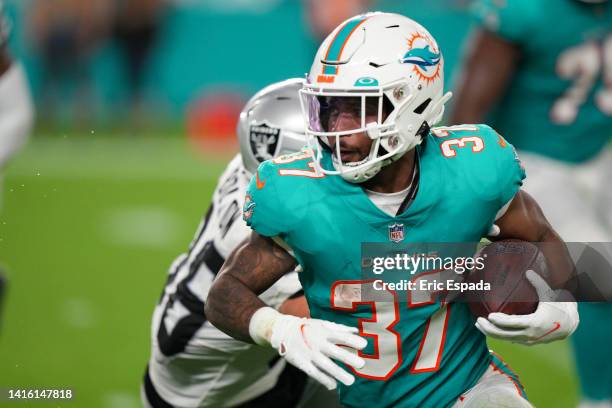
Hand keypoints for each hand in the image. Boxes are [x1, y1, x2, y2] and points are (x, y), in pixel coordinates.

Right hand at [250, 307, 366, 389]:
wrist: (282, 330)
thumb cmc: (307, 327)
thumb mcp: (322, 323)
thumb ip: (339, 328)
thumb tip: (356, 331)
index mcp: (324, 331)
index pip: (340, 336)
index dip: (352, 340)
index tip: (364, 345)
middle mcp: (318, 342)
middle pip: (335, 351)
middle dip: (348, 358)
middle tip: (361, 364)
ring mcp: (310, 354)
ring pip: (325, 365)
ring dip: (338, 373)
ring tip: (350, 381)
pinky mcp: (302, 363)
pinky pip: (314, 373)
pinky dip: (324, 379)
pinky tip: (333, 385)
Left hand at [475, 270, 578, 344]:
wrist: (570, 325)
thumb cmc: (559, 308)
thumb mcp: (549, 294)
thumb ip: (538, 283)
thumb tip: (528, 271)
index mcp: (534, 323)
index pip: (512, 324)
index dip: (499, 321)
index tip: (489, 316)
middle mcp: (530, 335)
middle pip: (504, 335)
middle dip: (489, 329)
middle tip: (477, 321)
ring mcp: (529, 340)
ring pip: (506, 339)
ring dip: (491, 333)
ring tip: (479, 325)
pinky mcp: (528, 342)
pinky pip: (511, 340)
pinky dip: (500, 336)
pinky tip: (491, 330)